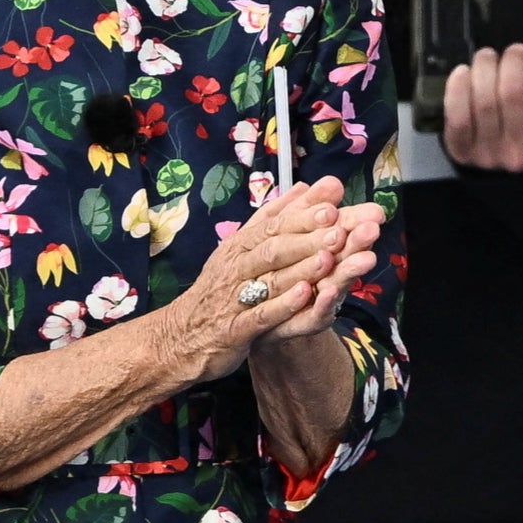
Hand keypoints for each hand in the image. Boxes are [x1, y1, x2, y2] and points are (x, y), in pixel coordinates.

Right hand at [177, 179, 382, 382]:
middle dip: (307, 237)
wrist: (182, 336)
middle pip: (274, 248)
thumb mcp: (242, 249)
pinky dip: (283, 304)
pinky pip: (261, 314)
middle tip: (340, 226)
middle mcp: (237, 268)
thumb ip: (274, 219)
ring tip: (329, 257)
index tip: (333, 201)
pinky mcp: (236, 328)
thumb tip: (304, 187)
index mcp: (241, 247)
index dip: (303, 214)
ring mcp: (235, 298)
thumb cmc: (221, 289)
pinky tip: (305, 295)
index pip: (273, 226)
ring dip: (301, 268)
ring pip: (271, 279)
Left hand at [440, 45, 522, 173]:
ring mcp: (490, 156)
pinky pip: (456, 117)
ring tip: (489, 57)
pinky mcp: (463, 151)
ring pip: (483, 101)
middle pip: (510, 95)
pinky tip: (464, 72)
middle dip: (512, 62)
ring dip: (484, 67)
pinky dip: (457, 89)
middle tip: (516, 52)